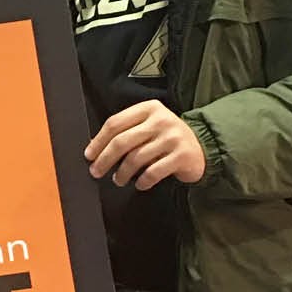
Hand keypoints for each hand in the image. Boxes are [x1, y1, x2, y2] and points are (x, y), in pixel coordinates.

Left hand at [85, 100, 205, 190]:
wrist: (202, 147)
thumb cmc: (167, 138)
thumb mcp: (149, 125)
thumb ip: (127, 131)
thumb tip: (96, 149)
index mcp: (148, 108)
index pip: (115, 123)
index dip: (98, 141)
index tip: (89, 155)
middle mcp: (161, 120)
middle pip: (122, 141)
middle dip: (105, 159)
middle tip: (96, 171)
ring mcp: (172, 137)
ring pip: (135, 158)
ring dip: (122, 173)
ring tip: (118, 179)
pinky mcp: (181, 156)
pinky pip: (153, 172)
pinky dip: (142, 181)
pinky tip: (139, 183)